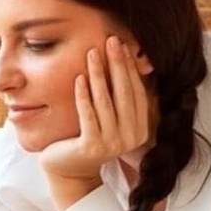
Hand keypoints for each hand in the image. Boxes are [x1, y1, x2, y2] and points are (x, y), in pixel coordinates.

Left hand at [40, 35, 152, 183]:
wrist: (69, 170)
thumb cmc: (89, 137)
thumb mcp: (110, 117)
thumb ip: (121, 97)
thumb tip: (130, 60)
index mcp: (140, 129)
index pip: (136, 92)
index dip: (129, 67)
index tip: (123, 45)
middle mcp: (130, 138)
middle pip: (124, 93)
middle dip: (117, 64)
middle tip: (110, 40)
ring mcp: (111, 144)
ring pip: (105, 101)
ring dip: (99, 74)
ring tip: (91, 53)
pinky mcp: (91, 146)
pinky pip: (87, 114)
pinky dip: (83, 95)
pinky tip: (78, 78)